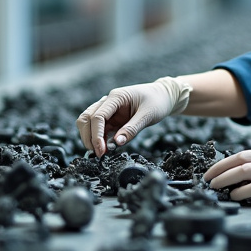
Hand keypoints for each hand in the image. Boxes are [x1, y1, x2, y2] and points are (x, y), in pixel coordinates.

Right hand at [76, 77, 190, 156]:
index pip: (97, 116)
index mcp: (116, 97)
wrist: (164, 96)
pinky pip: (99, 129)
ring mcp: (108, 110)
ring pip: (88, 123)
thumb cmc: (157, 101)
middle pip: (86, 118)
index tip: (100, 150)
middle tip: (98, 153)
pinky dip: (98, 139)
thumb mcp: (148, 115)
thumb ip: (132, 129)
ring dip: (90, 138)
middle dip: (88, 137)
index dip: (96, 135)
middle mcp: (108, 102)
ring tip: (101, 152)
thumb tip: (117, 143)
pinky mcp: (111, 118)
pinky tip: (105, 148)